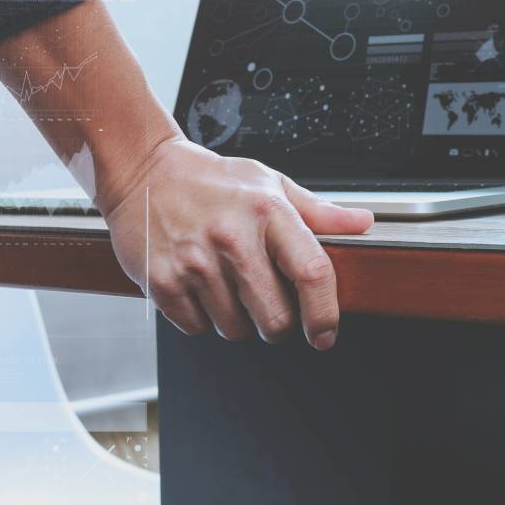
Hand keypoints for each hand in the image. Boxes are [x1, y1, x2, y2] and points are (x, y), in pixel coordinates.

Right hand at [102, 138, 373, 349]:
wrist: (142, 171)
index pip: (312, 274)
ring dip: (234, 320)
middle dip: (276, 326)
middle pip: (275, 319)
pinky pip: (196, 327)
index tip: (324, 333)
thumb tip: (362, 223)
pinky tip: (196, 289)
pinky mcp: (162, 281)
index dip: (325, 314)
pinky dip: (200, 317)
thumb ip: (316, 211)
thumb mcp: (267, 183)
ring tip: (223, 288)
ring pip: (234, 329)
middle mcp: (231, 238)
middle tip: (265, 308)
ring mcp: (194, 262)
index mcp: (267, 212)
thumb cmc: (209, 180)